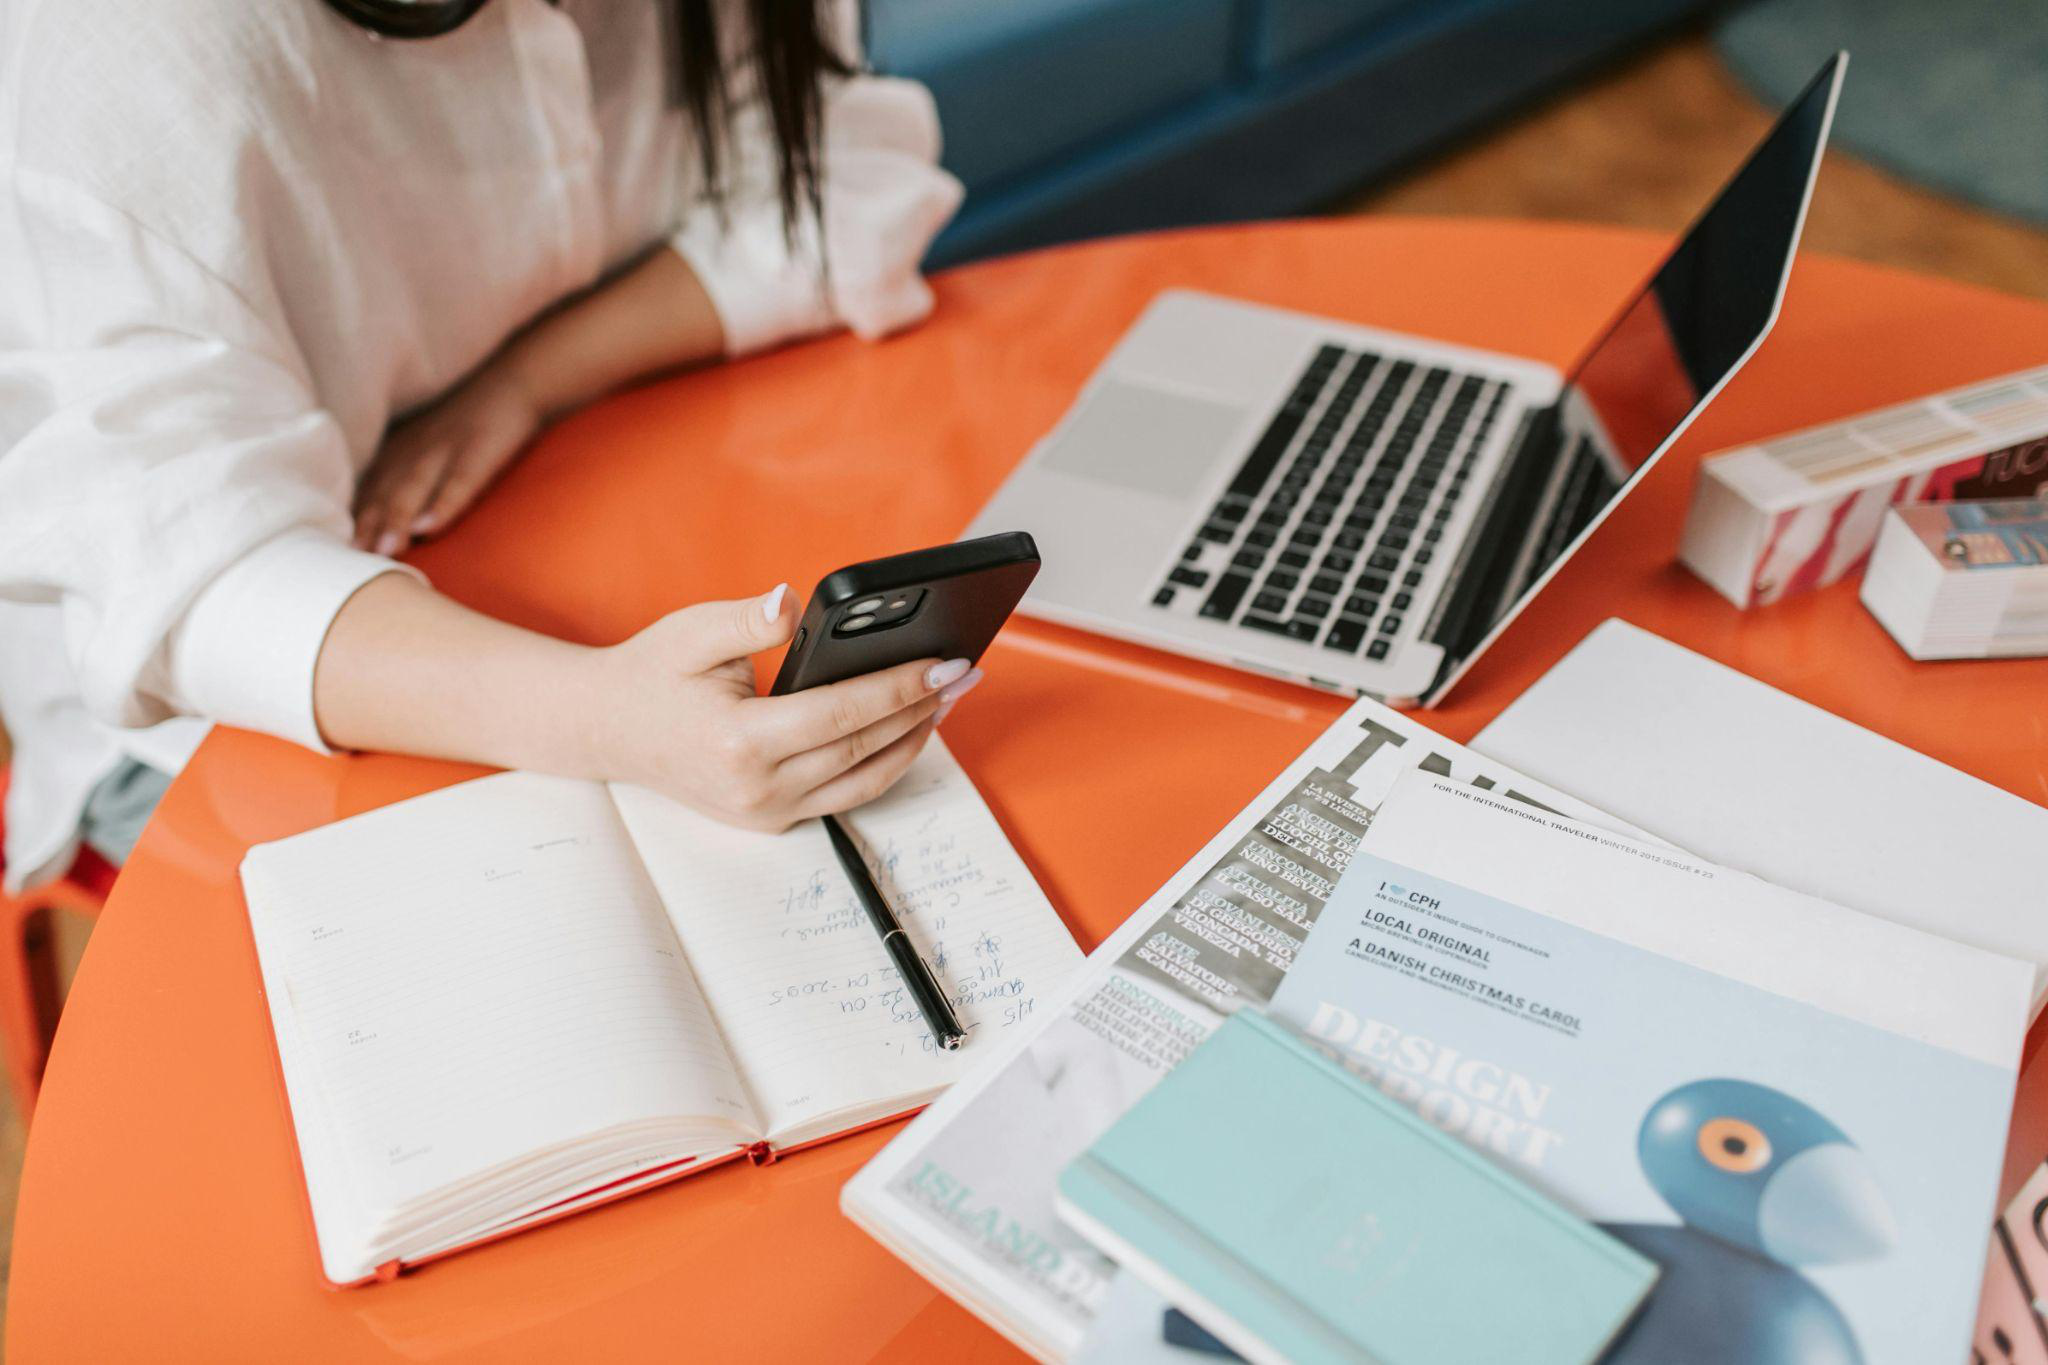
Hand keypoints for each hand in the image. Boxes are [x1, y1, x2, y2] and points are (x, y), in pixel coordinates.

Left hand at [353, 363, 543, 557]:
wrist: (516, 380)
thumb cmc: (470, 421)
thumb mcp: (429, 443)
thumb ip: (405, 475)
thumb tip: (382, 521)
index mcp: (400, 449)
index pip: (369, 489)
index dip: (352, 521)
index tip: (335, 554)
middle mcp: (415, 448)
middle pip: (385, 490)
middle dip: (366, 525)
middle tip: (349, 560)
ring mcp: (447, 448)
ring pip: (415, 486)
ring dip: (397, 518)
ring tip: (385, 551)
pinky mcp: (480, 449)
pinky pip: (461, 480)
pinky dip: (444, 503)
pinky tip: (430, 526)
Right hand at [593, 584, 985, 830]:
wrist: (608, 730)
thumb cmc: (653, 675)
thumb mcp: (692, 631)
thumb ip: (747, 619)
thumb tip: (791, 601)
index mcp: (738, 741)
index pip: (840, 715)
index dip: (898, 688)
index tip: (943, 664)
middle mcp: (757, 787)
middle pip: (864, 750)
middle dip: (922, 710)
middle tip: (966, 675)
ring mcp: (766, 811)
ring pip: (864, 781)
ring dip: (914, 741)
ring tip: (949, 701)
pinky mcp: (772, 819)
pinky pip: (846, 795)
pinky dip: (884, 763)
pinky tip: (909, 728)